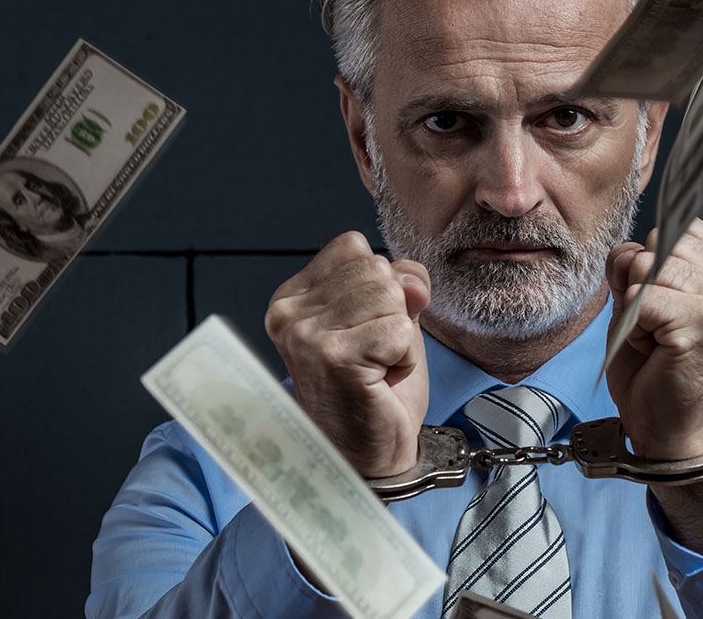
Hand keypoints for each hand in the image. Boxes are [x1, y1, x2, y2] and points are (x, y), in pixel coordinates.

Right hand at [264, 231, 430, 476]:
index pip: (353, 246)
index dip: (381, 283)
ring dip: (400, 335)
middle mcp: (290, 313)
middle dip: (393, 311)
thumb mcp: (387, 319)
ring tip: (377, 366)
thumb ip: (399, 284)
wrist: (368, 455)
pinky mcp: (334, 358)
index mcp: (292, 296)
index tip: (367, 327)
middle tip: (374, 354)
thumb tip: (413, 280)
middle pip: (375, 267)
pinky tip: (381, 380)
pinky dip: (404, 357)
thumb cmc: (376, 389)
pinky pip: (400, 329)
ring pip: (390, 295)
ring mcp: (307, 335)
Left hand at [605, 220, 702, 460]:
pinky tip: (656, 351)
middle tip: (661, 332)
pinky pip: (640, 297)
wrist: (675, 436)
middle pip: (661, 243)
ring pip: (647, 267)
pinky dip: (634, 326)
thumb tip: (624, 251)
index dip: (654, 269)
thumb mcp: (645, 304)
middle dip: (644, 287)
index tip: (669, 315)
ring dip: (638, 308)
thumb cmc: (660, 372)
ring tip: (659, 341)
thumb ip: (636, 267)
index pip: (679, 230)